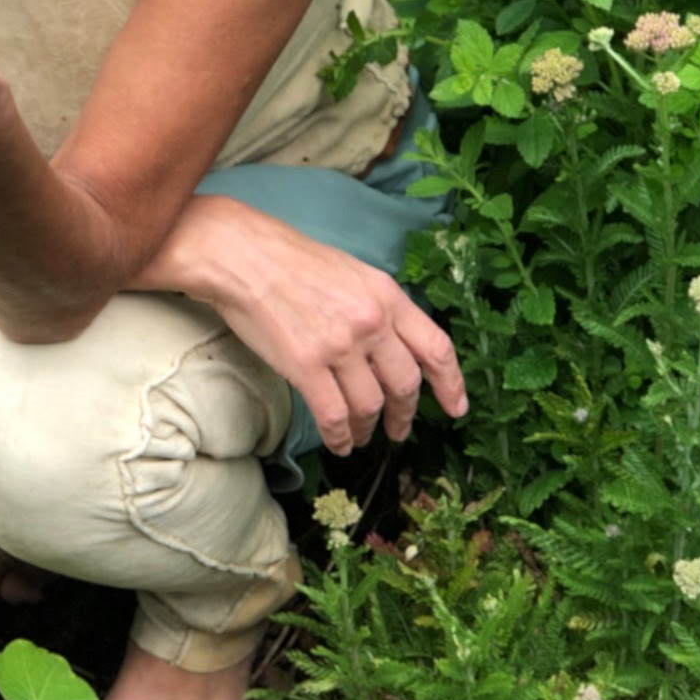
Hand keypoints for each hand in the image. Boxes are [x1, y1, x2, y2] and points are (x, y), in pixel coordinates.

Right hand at [175, 201, 466, 455]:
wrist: (244, 257)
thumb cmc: (292, 262)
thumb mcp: (353, 273)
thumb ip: (379, 308)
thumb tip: (393, 349)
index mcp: (388, 296)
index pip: (436, 348)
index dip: (451, 384)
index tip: (456, 408)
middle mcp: (372, 322)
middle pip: (406, 384)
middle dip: (406, 415)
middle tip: (399, 430)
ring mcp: (340, 346)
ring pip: (371, 406)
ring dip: (368, 428)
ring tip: (361, 436)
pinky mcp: (306, 366)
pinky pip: (334, 416)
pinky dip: (341, 437)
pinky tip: (340, 442)